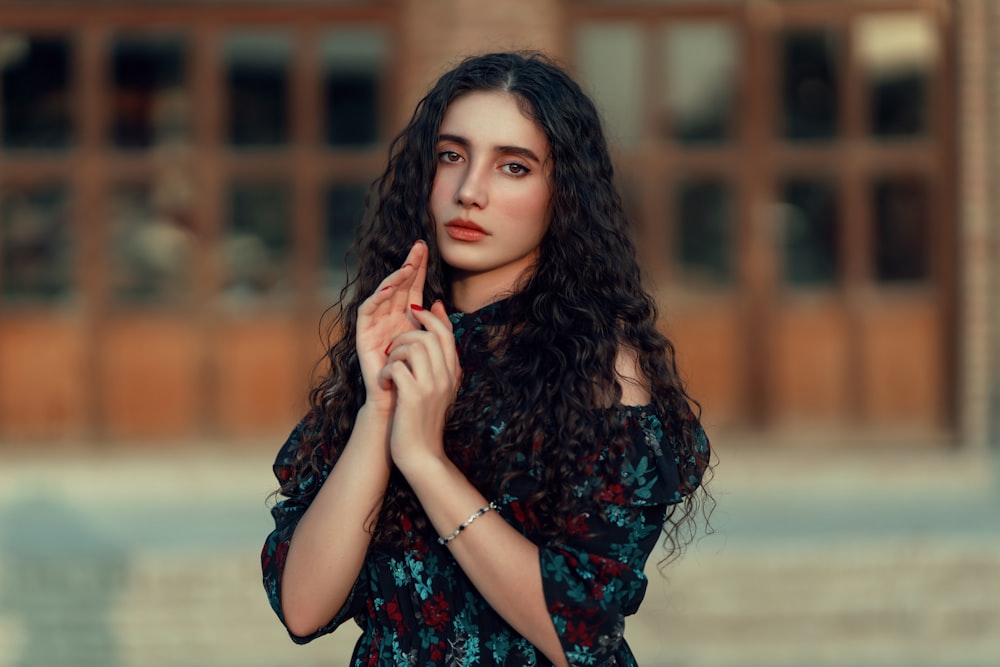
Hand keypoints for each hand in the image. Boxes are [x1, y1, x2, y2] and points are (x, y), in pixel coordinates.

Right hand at [356, 241, 427, 412]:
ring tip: (407, 268)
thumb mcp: (431, 345)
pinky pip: (367, 310)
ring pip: (383, 295)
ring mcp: (375, 324)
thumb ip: (436, 325)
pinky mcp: (362, 334)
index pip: (413, 287)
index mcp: (406, 318)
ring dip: (394, 280)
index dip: (419, 268)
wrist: (399, 400)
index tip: (426, 248)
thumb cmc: (417, 374)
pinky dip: (377, 298)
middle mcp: (390, 317)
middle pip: (399, 286)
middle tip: (418, 247)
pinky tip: (389, 289)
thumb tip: (438, 302)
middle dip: (408, 266)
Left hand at [378, 301, 460, 472]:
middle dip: (404, 336)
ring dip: (394, 354)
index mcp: (452, 373)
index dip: (428, 318)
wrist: (422, 455)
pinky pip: (396, 366)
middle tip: (393, 352)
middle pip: (428, 336)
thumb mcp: (437, 387)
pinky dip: (385, 372)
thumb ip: (437, 360)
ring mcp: (431, 386)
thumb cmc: (424, 419)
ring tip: (390, 369)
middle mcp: (445, 377)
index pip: (445, 333)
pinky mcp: (413, 397)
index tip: (413, 314)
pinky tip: (385, 384)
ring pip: (412, 346)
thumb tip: (434, 329)